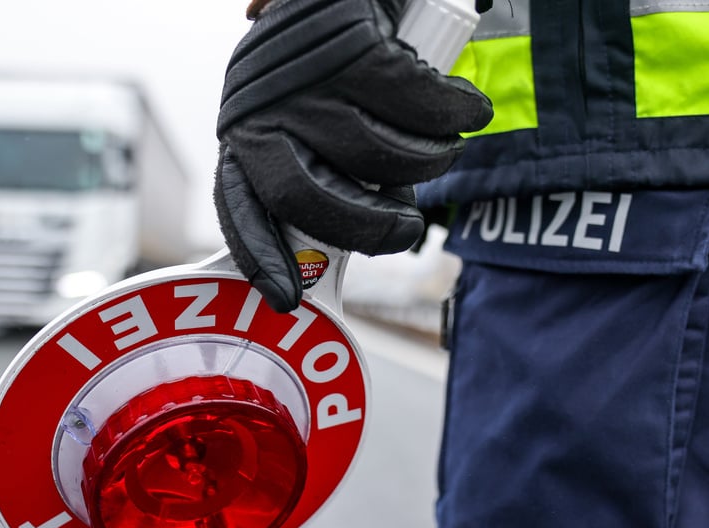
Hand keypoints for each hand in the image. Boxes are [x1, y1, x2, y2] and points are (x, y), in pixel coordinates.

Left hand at [214, 0, 492, 311]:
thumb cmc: (337, 66)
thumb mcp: (311, 119)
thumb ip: (321, 170)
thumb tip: (350, 238)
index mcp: (245, 134)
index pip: (241, 208)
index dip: (263, 258)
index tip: (288, 301)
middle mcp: (260, 108)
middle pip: (305, 198)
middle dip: (367, 229)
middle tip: (406, 228)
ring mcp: (304, 78)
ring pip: (376, 155)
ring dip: (426, 161)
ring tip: (440, 146)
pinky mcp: (352, 45)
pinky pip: (420, 108)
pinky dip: (456, 114)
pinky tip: (467, 109)